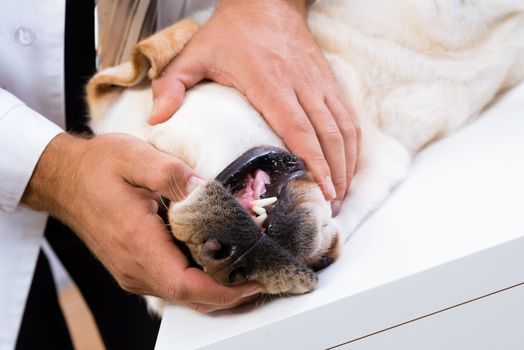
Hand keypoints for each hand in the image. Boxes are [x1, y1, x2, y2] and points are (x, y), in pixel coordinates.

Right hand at [22, 133, 261, 312]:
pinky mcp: (134, 266)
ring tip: (247, 270)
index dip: (223, 291)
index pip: (184, 285)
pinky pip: (172, 284)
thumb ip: (172, 173)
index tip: (253, 283)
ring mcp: (132, 271)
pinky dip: (199, 282)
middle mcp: (133, 266)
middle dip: (228, 294)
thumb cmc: (98, 168)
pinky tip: (218, 264)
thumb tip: (206, 191)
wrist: (66, 179)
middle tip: (261, 276)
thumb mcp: (135, 156)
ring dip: (216, 289)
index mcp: (136, 242)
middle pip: (188, 297)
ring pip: (182, 295)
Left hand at [149, 0, 359, 213]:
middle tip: (331, 207)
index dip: (313, 161)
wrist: (267, 0)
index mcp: (270, 81)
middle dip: (334, 173)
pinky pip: (349, 116)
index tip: (321, 190)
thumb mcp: (195, 52)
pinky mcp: (329, 80)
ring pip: (344, 127)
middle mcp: (301, 83)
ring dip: (347, 163)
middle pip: (328, 134)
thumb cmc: (231, 32)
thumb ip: (172, 84)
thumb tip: (155, 120)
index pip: (297, 127)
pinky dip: (352, 144)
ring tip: (341, 195)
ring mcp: (320, 82)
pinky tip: (347, 165)